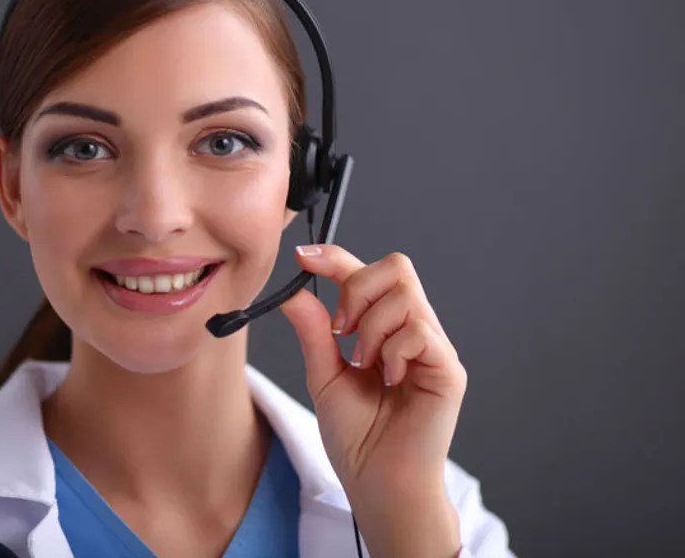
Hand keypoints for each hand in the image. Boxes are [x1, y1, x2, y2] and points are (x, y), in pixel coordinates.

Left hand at [279, 244, 465, 557]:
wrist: (377, 483)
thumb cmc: (357, 438)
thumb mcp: (324, 376)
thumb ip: (314, 332)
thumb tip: (293, 291)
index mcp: (382, 328)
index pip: (366, 274)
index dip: (336, 257)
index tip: (304, 256)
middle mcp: (411, 330)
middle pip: (395, 267)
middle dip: (356, 289)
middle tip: (340, 332)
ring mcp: (432, 347)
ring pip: (404, 295)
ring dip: (371, 327)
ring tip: (364, 363)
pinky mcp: (448, 369)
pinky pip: (420, 330)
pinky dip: (393, 349)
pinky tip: (388, 379)